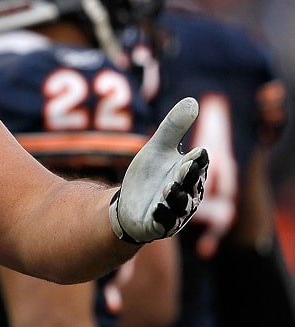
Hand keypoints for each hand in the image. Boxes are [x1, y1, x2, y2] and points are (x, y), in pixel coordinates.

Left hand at [111, 97, 208, 243]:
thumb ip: (174, 127)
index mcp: (190, 174)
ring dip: (175, 197)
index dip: (197, 160)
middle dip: (188, 176)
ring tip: (168, 187)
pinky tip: (156, 208)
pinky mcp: (159, 225)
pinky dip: (162, 217)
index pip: (197, 165)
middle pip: (190, 184)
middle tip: (186, 166)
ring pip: (179, 205)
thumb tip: (192, 101)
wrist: (129, 205)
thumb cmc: (150, 176)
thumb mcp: (158, 149)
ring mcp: (174, 212)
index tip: (197, 151)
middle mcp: (188, 194)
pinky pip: (163, 223)